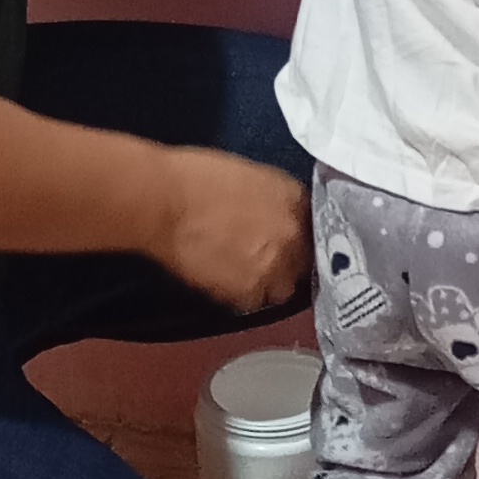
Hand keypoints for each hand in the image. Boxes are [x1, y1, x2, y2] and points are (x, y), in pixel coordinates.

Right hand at [153, 151, 308, 311]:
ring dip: (267, 283)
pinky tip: (222, 281)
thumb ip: (273, 198)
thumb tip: (273, 214)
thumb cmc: (195, 176)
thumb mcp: (250, 175)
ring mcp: (275, 267)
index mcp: (295, 199)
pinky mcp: (249, 292)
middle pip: (303, 262)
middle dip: (287, 262)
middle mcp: (294, 236)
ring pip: (281, 288)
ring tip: (240, 273)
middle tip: (260, 258)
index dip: (296, 235)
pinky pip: (253, 302)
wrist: (164, 202)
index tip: (282, 239)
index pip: (314, 226)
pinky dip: (240, 295)